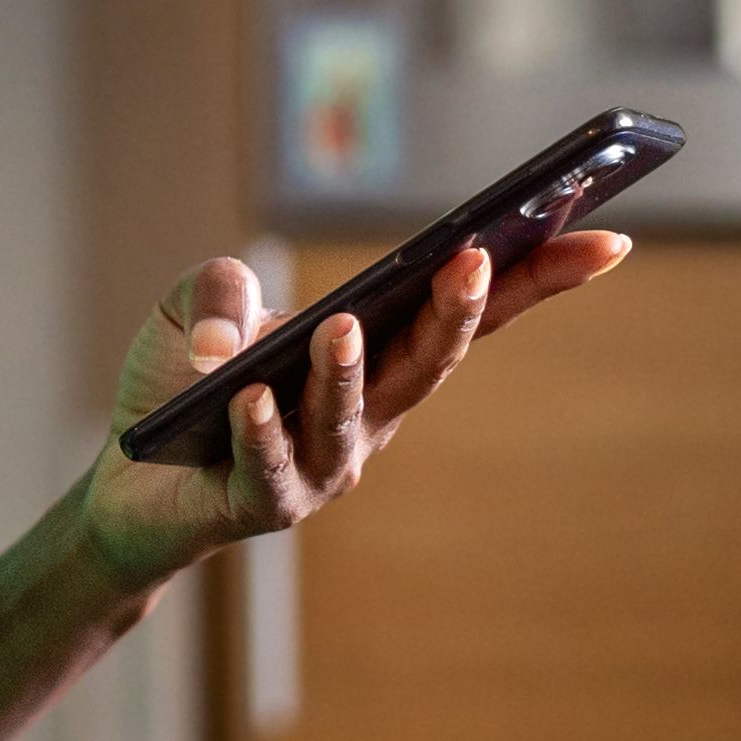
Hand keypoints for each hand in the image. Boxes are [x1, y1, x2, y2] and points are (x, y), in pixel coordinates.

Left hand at [74, 230, 630, 584]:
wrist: (132, 487)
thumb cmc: (186, 388)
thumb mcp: (197, 308)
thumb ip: (223, 288)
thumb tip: (227, 332)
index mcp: (380, 354)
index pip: (473, 313)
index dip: (541, 277)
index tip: (608, 239)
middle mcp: (371, 416)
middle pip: (428, 361)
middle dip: (458, 311)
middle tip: (477, 259)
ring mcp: (324, 465)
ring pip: (346, 415)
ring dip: (346, 371)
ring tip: (339, 327)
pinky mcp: (262, 502)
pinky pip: (267, 466)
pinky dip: (259, 431)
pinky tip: (244, 397)